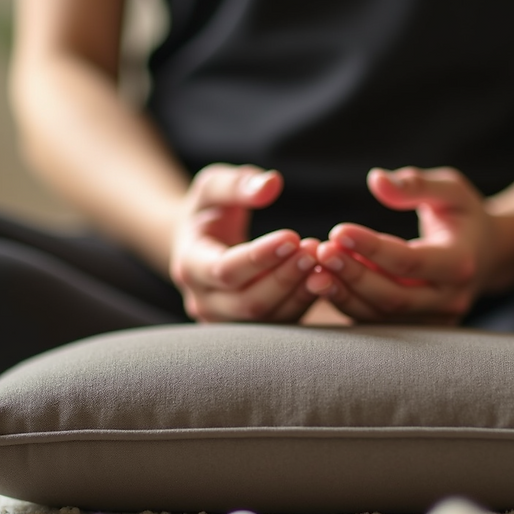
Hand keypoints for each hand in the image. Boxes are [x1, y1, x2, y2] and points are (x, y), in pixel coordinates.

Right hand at [170, 164, 318, 321]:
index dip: (259, 257)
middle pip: (248, 302)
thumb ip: (236, 184)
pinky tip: (325, 277)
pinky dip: (304, 301)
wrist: (201, 246)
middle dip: (284, 276)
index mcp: (189, 266)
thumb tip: (271, 183)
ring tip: (322, 261)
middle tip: (313, 250)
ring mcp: (226, 321)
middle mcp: (204, 301)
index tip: (292, 236)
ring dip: (298, 291)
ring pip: (268, 319)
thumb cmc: (208, 212)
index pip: (224, 270)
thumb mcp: (211, 188)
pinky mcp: (250, 329)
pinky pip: (281, 323)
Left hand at [306, 166, 512, 323]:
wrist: (485, 255)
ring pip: (382, 316)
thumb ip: (416, 184)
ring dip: (345, 294)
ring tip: (314, 270)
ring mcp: (435, 320)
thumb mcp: (450, 190)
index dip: (372, 248)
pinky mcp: (418, 330)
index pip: (411, 261)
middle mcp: (451, 298)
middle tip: (321, 252)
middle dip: (354, 275)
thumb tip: (377, 180)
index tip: (338, 230)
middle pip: (394, 297)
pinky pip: (377, 323)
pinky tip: (323, 283)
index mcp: (461, 262)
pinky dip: (348, 304)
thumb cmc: (462, 216)